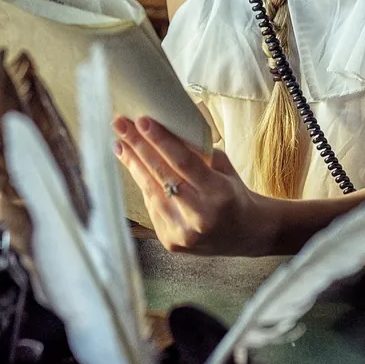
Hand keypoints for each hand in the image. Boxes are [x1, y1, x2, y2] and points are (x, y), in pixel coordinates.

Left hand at [113, 115, 270, 255]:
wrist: (245, 233)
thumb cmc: (233, 194)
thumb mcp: (224, 169)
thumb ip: (197, 154)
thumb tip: (164, 129)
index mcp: (219, 193)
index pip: (184, 162)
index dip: (161, 141)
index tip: (141, 121)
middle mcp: (200, 216)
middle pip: (162, 175)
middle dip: (138, 147)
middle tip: (120, 125)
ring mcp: (184, 232)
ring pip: (150, 192)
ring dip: (133, 165)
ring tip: (119, 144)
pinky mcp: (171, 242)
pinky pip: (152, 207)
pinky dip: (144, 186)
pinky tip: (134, 167)